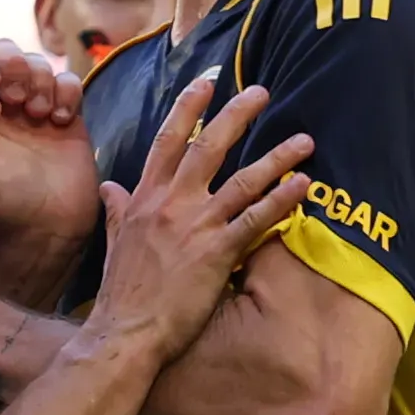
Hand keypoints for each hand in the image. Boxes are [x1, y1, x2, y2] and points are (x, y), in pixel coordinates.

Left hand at [0, 41, 103, 254]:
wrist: (48, 226)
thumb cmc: (2, 202)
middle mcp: (1, 105)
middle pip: (2, 51)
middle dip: (13, 63)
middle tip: (20, 98)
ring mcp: (35, 107)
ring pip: (37, 62)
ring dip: (40, 79)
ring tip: (41, 115)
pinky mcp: (66, 114)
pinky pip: (68, 80)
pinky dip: (66, 92)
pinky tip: (61, 121)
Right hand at [87, 71, 312, 360]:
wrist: (125, 332)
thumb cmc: (121, 292)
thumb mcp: (114, 240)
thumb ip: (117, 209)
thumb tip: (109, 187)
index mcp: (146, 197)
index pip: (168, 140)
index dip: (188, 108)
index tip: (207, 83)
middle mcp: (171, 203)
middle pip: (208, 146)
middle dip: (237, 114)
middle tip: (263, 92)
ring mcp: (195, 226)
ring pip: (242, 180)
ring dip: (277, 157)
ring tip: (305, 141)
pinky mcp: (217, 252)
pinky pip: (256, 219)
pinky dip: (282, 200)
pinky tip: (304, 186)